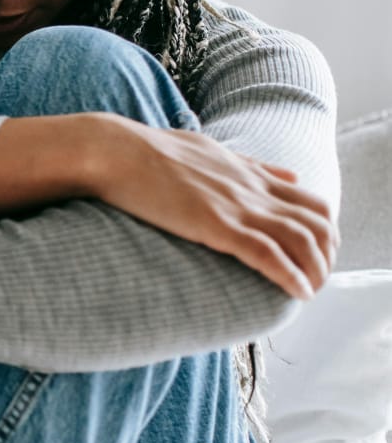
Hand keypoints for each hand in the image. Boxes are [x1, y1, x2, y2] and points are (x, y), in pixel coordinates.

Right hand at [96, 114, 337, 298]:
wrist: (113, 150)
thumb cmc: (147, 150)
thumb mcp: (209, 149)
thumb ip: (251, 165)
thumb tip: (290, 173)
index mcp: (249, 173)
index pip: (311, 201)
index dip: (324, 232)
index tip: (316, 254)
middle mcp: (252, 189)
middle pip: (319, 222)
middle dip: (327, 254)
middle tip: (317, 277)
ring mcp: (236, 206)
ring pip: (303, 240)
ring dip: (316, 270)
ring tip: (311, 291)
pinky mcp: (217, 224)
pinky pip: (268, 254)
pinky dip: (291, 276)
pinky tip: (298, 293)